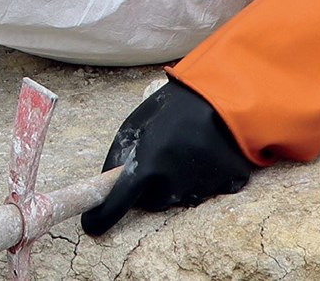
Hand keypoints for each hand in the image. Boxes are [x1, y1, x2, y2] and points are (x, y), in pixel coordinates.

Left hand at [81, 79, 253, 235]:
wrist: (225, 94)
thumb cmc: (175, 104)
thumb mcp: (137, 121)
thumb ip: (121, 151)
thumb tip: (110, 177)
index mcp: (149, 166)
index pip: (119, 202)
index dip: (103, 216)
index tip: (91, 225)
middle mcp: (174, 184)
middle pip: (153, 201)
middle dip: (150, 186)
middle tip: (158, 156)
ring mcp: (202, 188)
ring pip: (180, 197)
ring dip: (177, 182)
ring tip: (185, 149)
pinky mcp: (227, 186)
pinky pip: (208, 190)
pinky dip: (205, 178)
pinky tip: (207, 155)